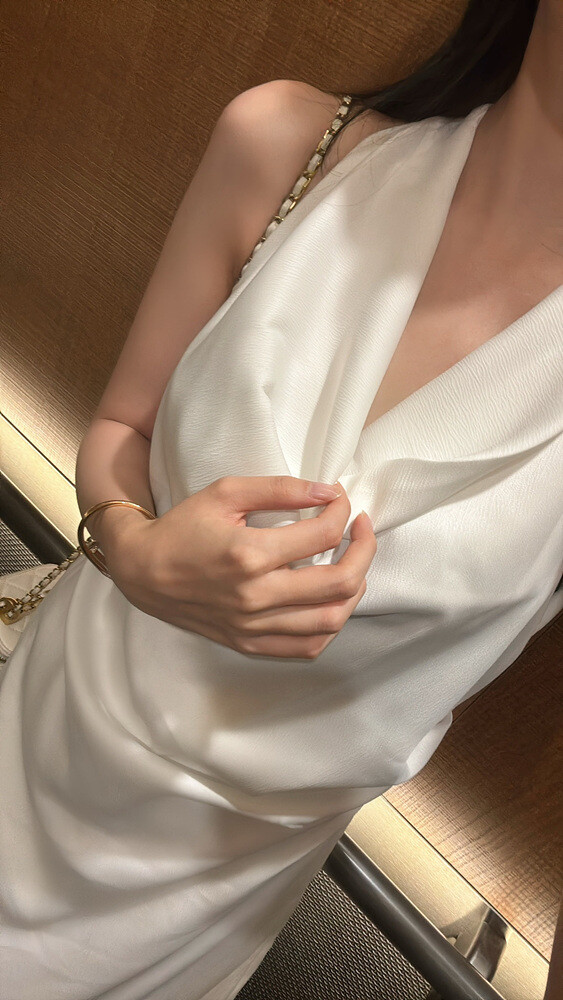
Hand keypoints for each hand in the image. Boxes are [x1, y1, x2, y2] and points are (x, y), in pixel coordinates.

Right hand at [109, 476, 376, 660]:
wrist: (143, 571)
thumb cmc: (183, 527)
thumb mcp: (226, 492)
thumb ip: (280, 488)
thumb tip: (328, 492)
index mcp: (249, 554)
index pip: (323, 535)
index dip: (342, 513)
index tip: (339, 500)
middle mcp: (256, 596)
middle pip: (340, 582)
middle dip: (364, 550)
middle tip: (361, 530)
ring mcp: (254, 626)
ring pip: (331, 619)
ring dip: (355, 589)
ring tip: (352, 564)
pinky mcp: (250, 644)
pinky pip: (308, 647)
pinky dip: (330, 625)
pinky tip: (330, 601)